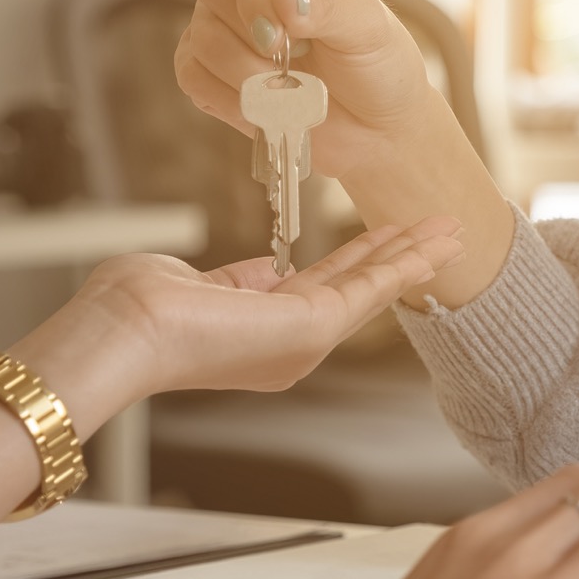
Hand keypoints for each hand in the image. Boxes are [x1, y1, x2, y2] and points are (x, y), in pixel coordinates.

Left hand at [15, 218, 464, 416]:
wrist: (125, 331)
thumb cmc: (138, 310)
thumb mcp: (199, 284)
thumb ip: (240, 280)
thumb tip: (269, 269)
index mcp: (262, 333)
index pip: (322, 288)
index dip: (359, 258)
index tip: (387, 236)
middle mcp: (290, 345)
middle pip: (358, 290)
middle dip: (401, 258)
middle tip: (441, 234)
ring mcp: (304, 341)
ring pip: (373, 288)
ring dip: (415, 257)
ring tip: (453, 232)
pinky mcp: (314, 328)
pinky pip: (371, 288)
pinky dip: (406, 264)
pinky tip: (433, 246)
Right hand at [174, 0, 444, 179]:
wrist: (372, 125)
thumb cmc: (377, 65)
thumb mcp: (368, 31)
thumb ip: (329, 9)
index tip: (281, 36)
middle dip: (250, 35)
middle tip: (291, 64)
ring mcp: (222, 19)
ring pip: (203, 37)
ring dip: (247, 76)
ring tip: (292, 91)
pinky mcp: (207, 64)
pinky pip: (192, 74)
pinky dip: (230, 99)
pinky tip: (265, 106)